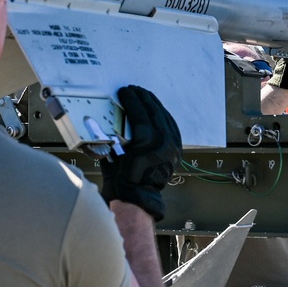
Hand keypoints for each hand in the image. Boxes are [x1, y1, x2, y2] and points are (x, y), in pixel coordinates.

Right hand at [100, 86, 181, 220]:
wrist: (137, 197)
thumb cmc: (121, 178)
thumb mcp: (113, 152)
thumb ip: (115, 132)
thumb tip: (111, 114)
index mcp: (146, 140)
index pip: (139, 112)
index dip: (131, 99)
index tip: (125, 90)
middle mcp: (162, 140)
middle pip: (153, 111)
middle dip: (143, 98)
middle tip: (134, 89)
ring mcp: (171, 145)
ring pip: (164, 117)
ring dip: (154, 104)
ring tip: (145, 96)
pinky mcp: (176, 149)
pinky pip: (171, 127)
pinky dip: (164, 116)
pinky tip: (157, 110)